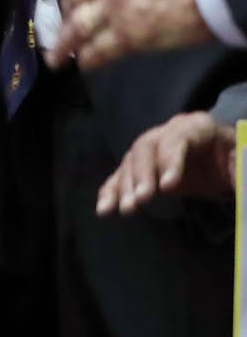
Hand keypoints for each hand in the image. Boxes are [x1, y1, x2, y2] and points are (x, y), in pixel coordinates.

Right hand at [98, 111, 236, 214]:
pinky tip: (104, 208)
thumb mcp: (242, 167)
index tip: (168, 188)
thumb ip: (240, 177)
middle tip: (141, 200)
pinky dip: (112, 191)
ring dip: (125, 186)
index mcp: (197, 127)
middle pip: (146, 147)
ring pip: (131, 161)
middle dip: (142, 175)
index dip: (170, 161)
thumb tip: (239, 188)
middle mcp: (168, 131)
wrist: (228, 163)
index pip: (177, 139)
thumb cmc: (237, 163)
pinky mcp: (144, 167)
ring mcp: (153, 148)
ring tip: (126, 209)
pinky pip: (122, 175)